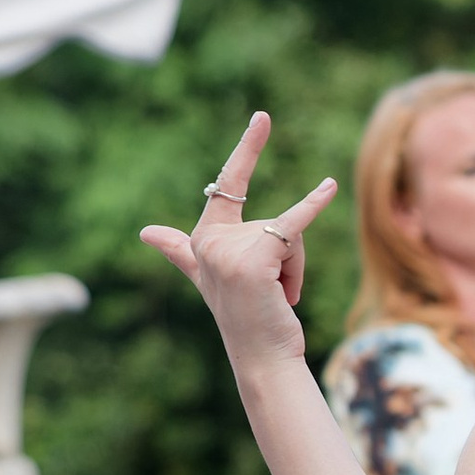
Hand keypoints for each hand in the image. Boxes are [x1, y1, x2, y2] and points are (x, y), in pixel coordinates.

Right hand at [140, 113, 338, 376]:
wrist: (263, 358)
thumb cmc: (246, 318)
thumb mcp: (208, 277)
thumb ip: (179, 250)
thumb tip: (144, 232)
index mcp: (202, 238)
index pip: (228, 187)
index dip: (248, 150)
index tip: (263, 117)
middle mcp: (210, 241)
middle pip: (273, 222)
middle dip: (289, 258)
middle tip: (275, 293)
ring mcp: (229, 250)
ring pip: (289, 235)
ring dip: (296, 271)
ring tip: (280, 298)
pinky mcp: (255, 259)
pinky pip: (293, 225)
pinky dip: (313, 206)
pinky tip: (329, 187)